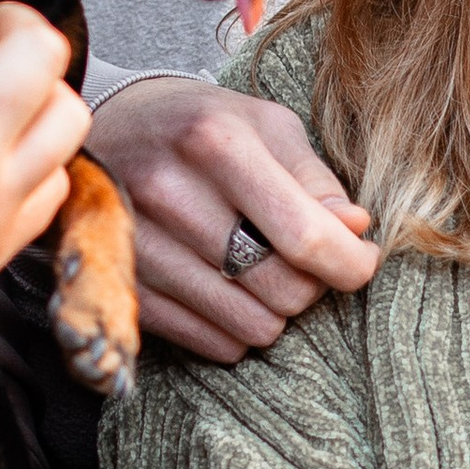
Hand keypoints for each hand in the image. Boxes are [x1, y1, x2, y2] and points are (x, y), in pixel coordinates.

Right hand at [87, 76, 377, 361]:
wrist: (109, 131)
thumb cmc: (203, 126)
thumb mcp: (266, 127)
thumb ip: (316, 180)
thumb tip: (357, 230)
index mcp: (215, 141)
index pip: (305, 235)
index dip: (351, 263)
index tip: (360, 261)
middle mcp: (169, 193)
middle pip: (282, 290)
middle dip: (310, 285)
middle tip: (302, 261)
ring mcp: (138, 246)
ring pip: (250, 326)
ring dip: (273, 310)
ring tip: (262, 272)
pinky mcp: (124, 287)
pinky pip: (211, 343)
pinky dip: (234, 328)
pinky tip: (229, 290)